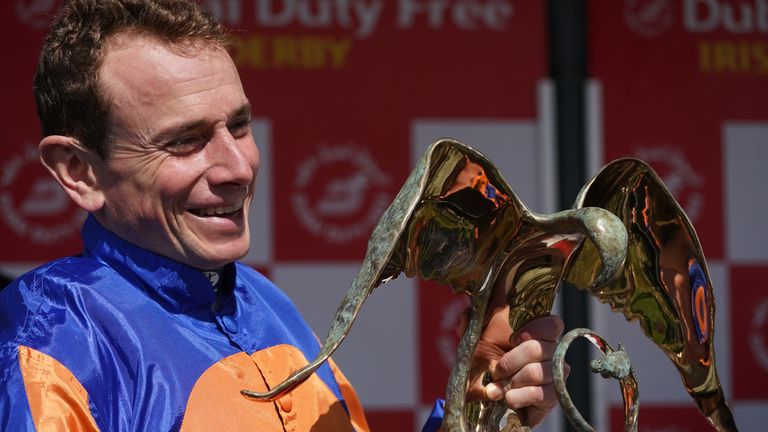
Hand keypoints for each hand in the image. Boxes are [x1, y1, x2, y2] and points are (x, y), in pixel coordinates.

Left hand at [464, 310, 565, 427]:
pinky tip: (508, 399)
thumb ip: (477, 321)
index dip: (533, 329)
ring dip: (509, 382)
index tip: (512, 338)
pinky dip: (516, 397)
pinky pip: (537, 394)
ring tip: (496, 389)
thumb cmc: (487, 364)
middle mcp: (553, 353)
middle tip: (495, 371)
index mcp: (540, 335)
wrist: (488, 401)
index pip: (553, 325)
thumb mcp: (479, 340)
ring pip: (535, 372)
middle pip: (536, 349)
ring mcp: (556, 376)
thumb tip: (473, 307)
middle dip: (509, 361)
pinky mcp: (553, 398)